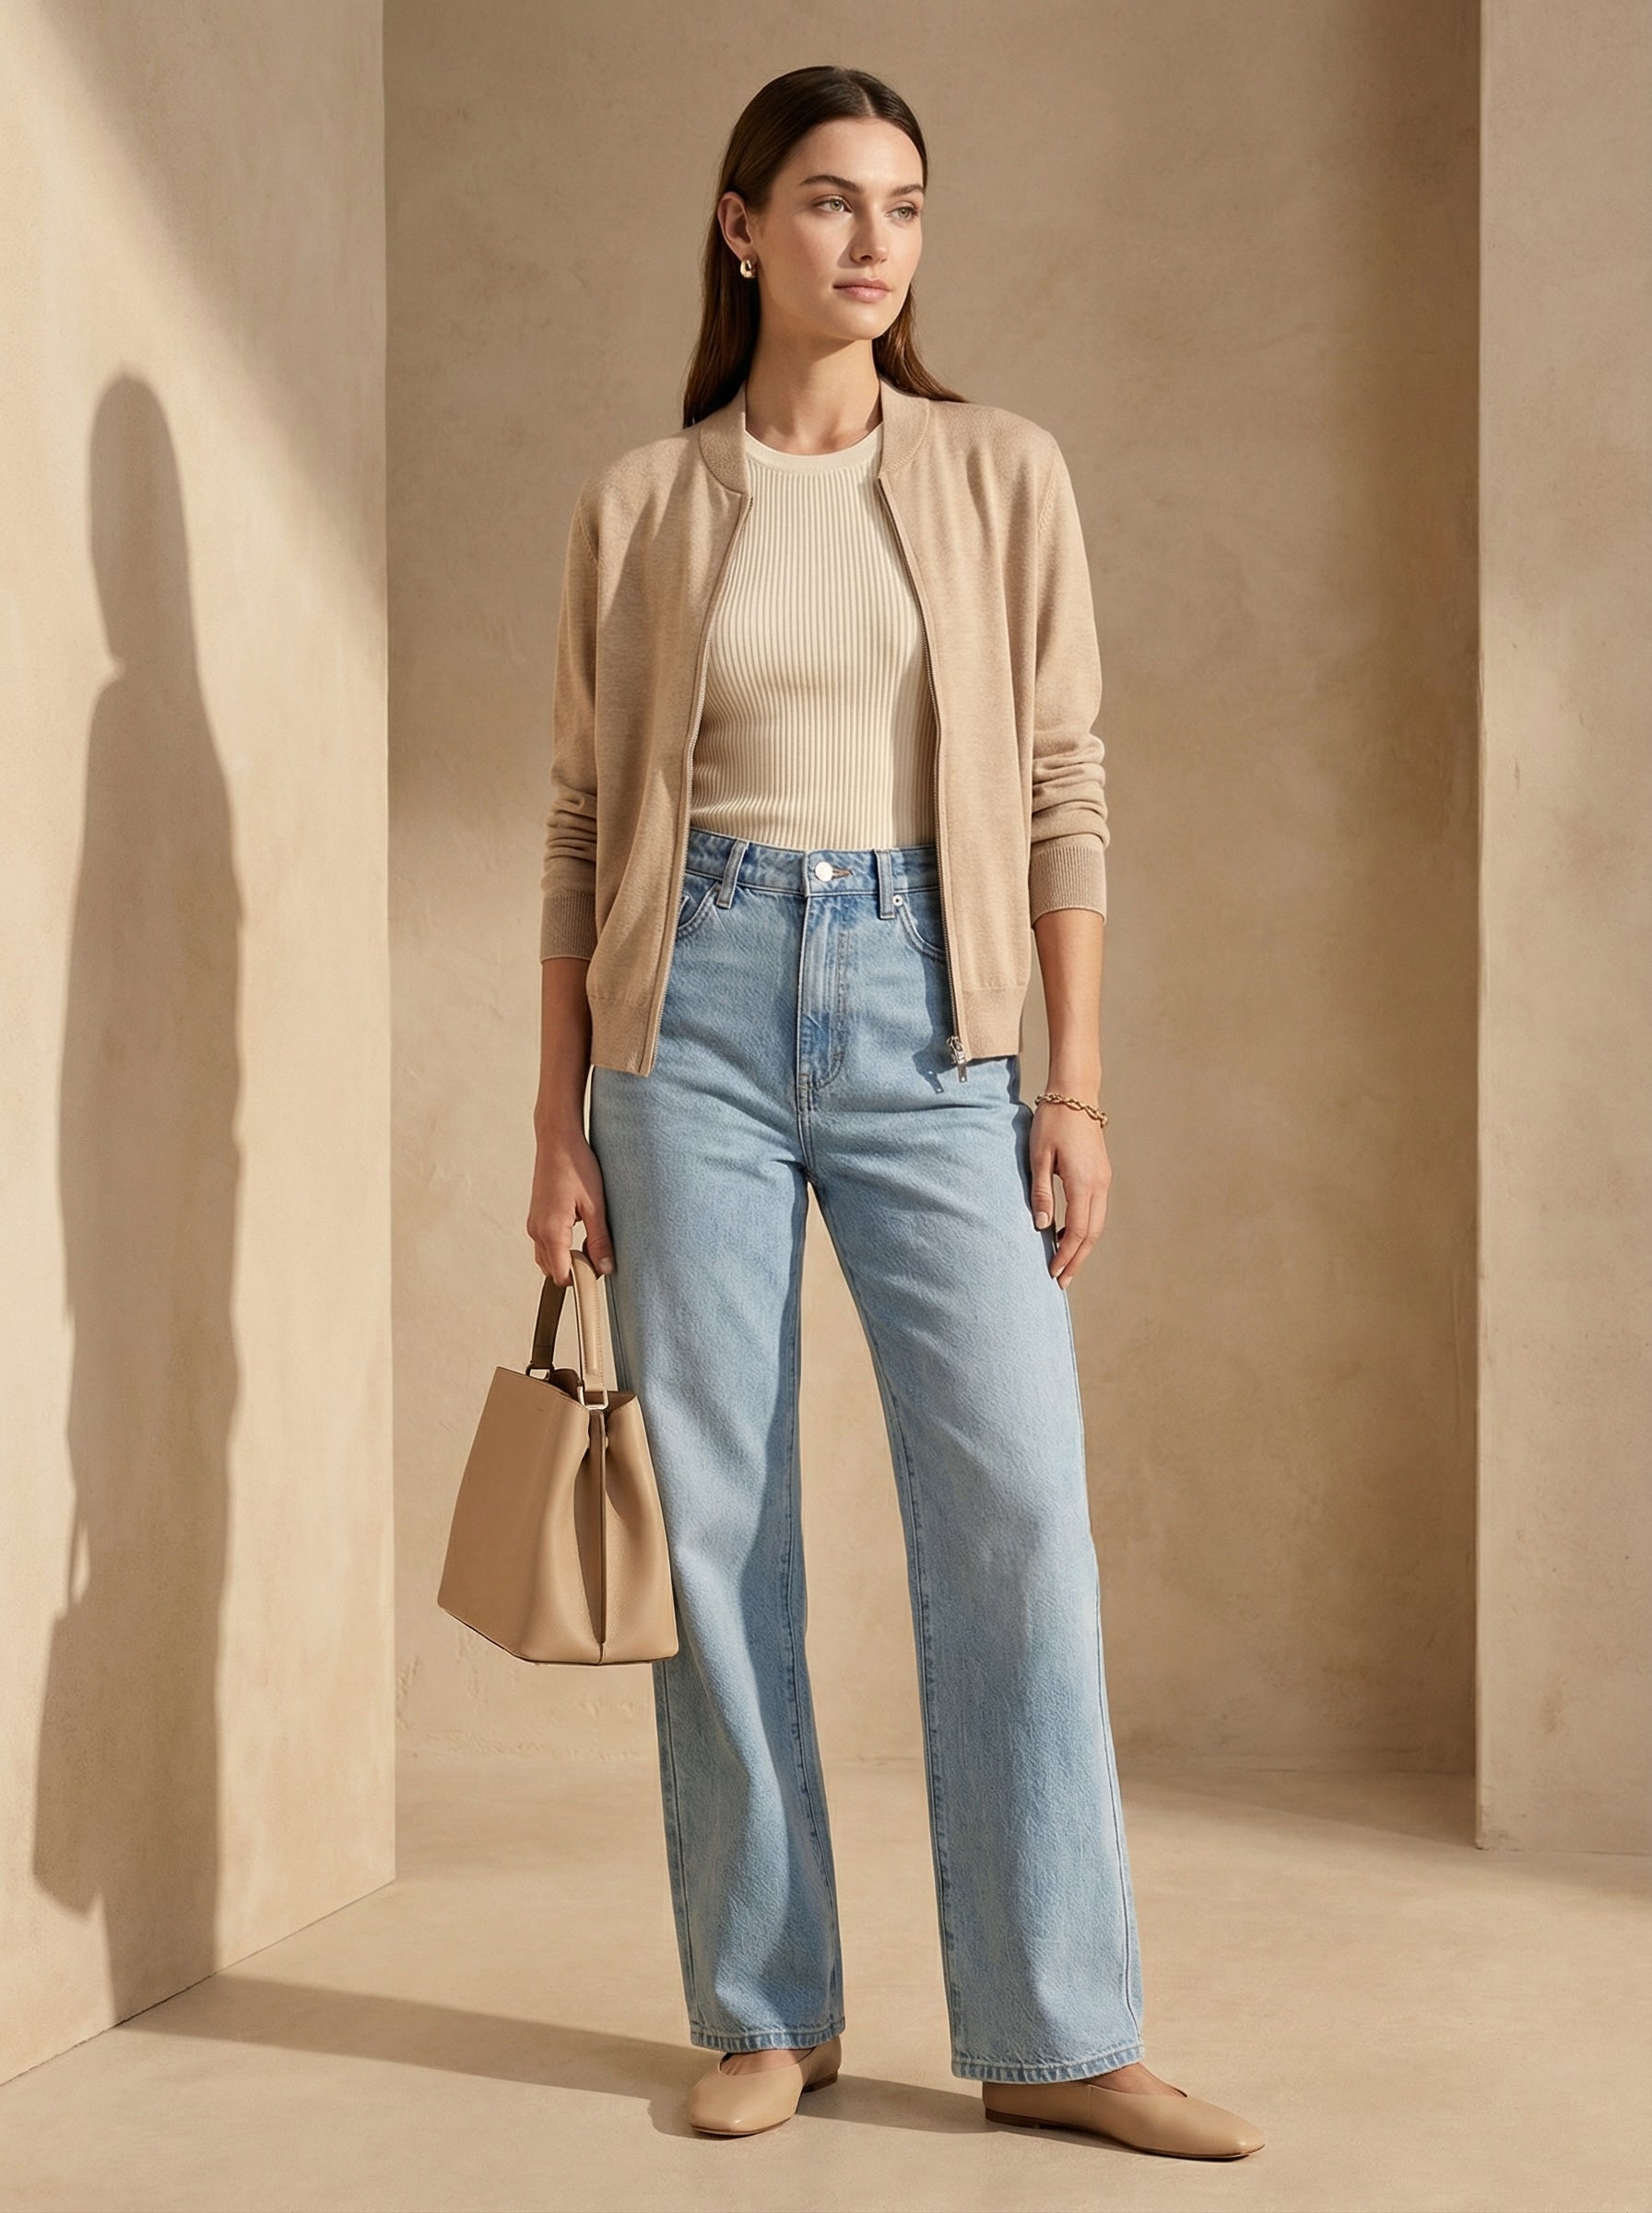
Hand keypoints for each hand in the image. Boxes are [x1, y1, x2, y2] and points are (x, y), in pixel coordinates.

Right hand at [526, 1119, 615, 1284]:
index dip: (582, 1278)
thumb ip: (600, 1240)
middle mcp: (537, 1232)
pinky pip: (546, 1245)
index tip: (601, 1268)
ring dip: (567, 1259)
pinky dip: (561, 1248)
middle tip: (598, 1253)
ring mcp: (533, 1224)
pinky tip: (579, 1232)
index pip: (562, 1275)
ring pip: (548, 1259)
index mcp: (551, 1232)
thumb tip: (605, 1269)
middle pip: (554, 1271)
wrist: (558, 1140)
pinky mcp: (536, 1218)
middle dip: (575, 1270)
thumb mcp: (595, 1206)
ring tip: (590, 1241)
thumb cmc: (577, 1167)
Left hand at [1030, 1098, 1109, 1288]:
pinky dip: (1085, 1228)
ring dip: (1082, 1246)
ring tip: (1064, 1263)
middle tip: (1062, 1280)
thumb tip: (1042, 1227)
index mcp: (1083, 1182)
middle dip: (1077, 1259)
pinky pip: (1096, 1210)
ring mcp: (1103, 1179)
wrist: (1075, 1095)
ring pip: (1097, 1224)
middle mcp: (1099, 1184)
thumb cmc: (1052, 1122)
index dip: (1066, 1255)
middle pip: (1092, 1234)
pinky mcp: (1101, 1174)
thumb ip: (1041, 1193)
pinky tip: (1068, 1233)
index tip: (1053, 1272)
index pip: (1078, 1231)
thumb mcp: (1038, 1157)